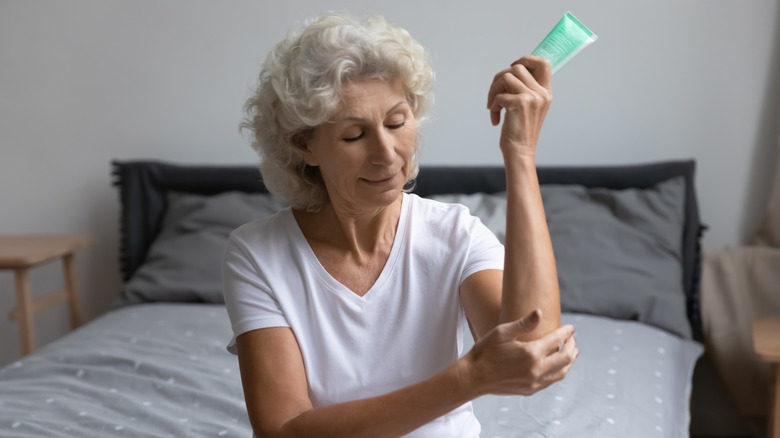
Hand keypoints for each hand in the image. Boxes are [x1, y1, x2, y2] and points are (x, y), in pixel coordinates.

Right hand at [463, 309, 577, 395]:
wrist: (473, 377)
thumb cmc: (485, 351)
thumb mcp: (502, 332)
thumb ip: (523, 323)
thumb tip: (540, 312)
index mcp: (531, 353)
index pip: (556, 340)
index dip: (566, 332)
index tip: (571, 327)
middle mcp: (536, 370)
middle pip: (565, 359)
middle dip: (571, 347)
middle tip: (572, 339)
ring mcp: (534, 382)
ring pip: (561, 373)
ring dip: (569, 362)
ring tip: (572, 353)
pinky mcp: (529, 390)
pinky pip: (550, 381)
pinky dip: (558, 372)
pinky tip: (556, 367)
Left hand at [486, 56, 551, 157]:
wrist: (520, 152)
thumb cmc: (520, 132)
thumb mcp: (528, 108)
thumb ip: (525, 91)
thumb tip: (510, 73)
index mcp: (545, 93)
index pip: (543, 63)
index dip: (526, 59)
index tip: (512, 66)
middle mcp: (542, 93)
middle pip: (517, 67)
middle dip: (499, 78)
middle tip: (494, 94)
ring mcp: (532, 97)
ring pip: (506, 77)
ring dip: (493, 91)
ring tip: (493, 106)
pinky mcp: (520, 103)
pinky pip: (499, 94)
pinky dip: (493, 106)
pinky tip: (495, 119)